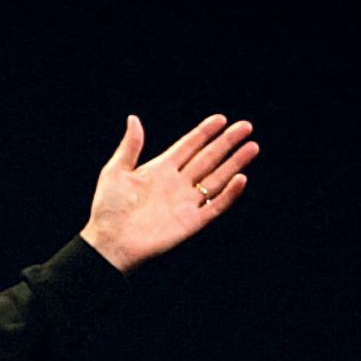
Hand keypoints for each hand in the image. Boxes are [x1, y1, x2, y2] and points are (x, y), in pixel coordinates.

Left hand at [82, 113, 255, 270]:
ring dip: (234, 163)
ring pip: (216, 178)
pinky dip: (229, 194)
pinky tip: (241, 178)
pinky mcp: (191, 222)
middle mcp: (177, 183)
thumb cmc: (108, 208)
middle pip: (208, 158)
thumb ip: (130, 146)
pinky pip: (215, 206)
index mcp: (160, 169)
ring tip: (252, 147)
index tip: (221, 119)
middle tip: (246, 127)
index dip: (204, 133)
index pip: (188, 146)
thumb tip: (134, 118)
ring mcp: (186, 202)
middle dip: (227, 143)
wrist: (109, 242)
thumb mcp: (116, 171)